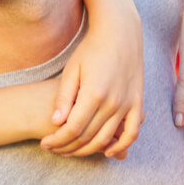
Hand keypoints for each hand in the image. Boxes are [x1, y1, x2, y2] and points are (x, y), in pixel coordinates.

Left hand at [40, 12, 143, 158]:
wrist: (120, 34)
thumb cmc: (91, 50)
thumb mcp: (72, 70)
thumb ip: (64, 97)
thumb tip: (56, 122)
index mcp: (93, 94)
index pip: (72, 128)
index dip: (57, 140)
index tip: (45, 143)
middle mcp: (113, 102)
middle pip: (88, 136)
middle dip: (68, 147)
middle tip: (54, 149)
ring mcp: (128, 104)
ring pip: (107, 138)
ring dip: (88, 150)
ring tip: (71, 150)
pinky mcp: (138, 103)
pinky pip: (132, 132)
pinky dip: (120, 145)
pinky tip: (106, 150)